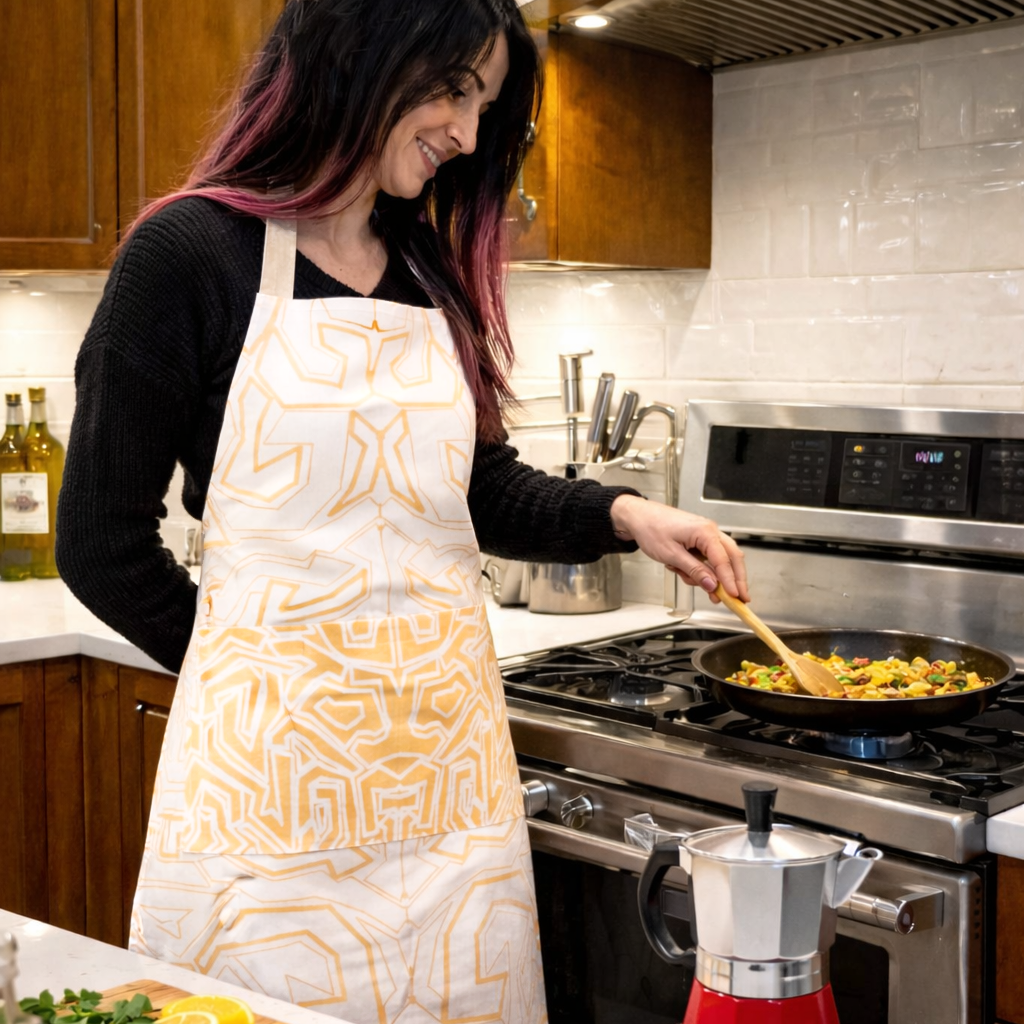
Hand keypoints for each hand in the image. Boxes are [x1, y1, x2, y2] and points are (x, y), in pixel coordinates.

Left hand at [610, 494, 748, 602]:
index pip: (724, 560)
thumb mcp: (671, 554)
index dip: (730, 581)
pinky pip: (707, 558)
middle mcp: (710, 531)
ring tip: (684, 576)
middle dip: (735, 579)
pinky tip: (681, 570)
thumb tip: (711, 584)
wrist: (638, 516)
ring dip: (709, 575)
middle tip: (739, 598)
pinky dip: (700, 569)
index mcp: (705, 531)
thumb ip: (694, 570)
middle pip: (732, 558)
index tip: (735, 596)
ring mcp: (705, 535)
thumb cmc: (651, 528)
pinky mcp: (699, 539)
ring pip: (719, 560)